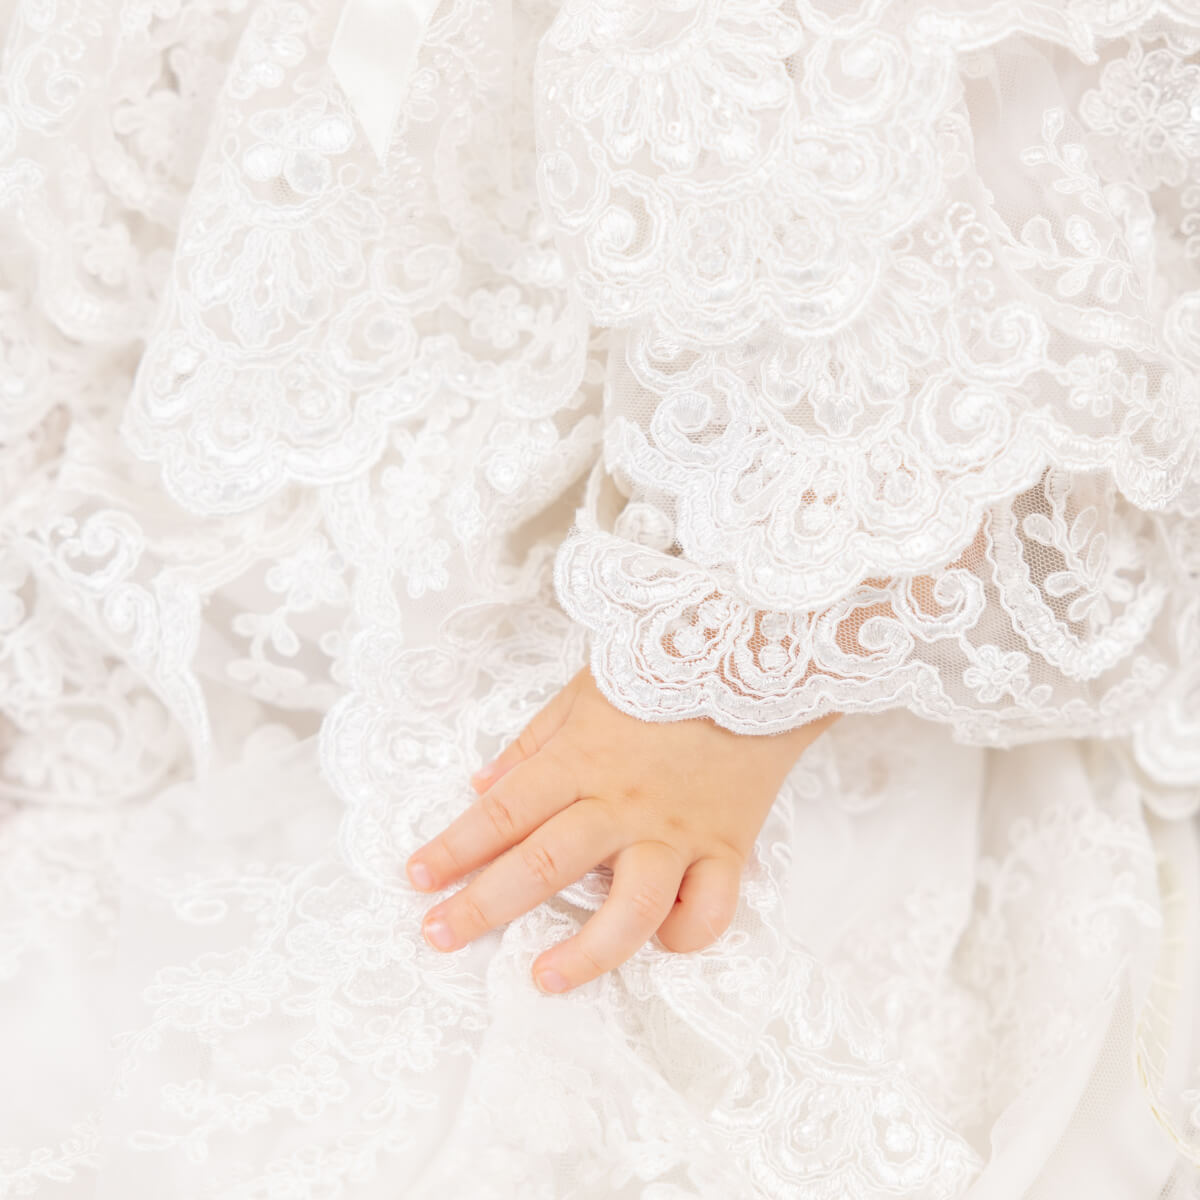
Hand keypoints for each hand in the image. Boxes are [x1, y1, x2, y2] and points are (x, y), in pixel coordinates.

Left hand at [406, 665, 836, 993]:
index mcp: (582, 758)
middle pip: (545, 863)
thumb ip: (533, 743)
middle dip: (484, 904)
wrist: (759, 659)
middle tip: (438, 934)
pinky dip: (682, 936)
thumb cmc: (664, 670)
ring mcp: (677, 831)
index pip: (504, 810)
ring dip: (583, 952)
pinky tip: (657, 943)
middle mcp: (623, 802)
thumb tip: (483, 788)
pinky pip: (709, 911)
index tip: (417, 877)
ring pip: (630, 907)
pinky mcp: (726, 848)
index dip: (455, 846)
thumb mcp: (584, 692)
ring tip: (542, 978)